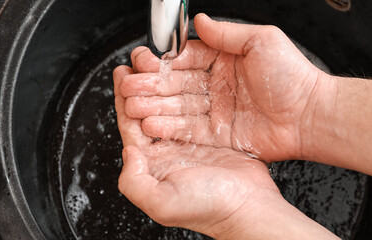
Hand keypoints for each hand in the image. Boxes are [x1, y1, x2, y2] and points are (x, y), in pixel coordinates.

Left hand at [114, 65, 337, 238]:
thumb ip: (134, 182)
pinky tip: (185, 75)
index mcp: (152, 164)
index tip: (122, 74)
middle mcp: (169, 151)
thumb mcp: (162, 203)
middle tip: (138, 61)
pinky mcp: (212, 135)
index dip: (123, 100)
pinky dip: (187, 90)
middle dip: (141, 85)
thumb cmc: (209, 209)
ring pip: (171, 105)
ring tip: (158, 62)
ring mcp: (190, 141)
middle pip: (148, 111)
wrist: (248, 207)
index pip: (130, 126)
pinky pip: (194, 107)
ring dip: (163, 84)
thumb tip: (129, 152)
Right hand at [120, 14, 327, 162]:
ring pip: (178, 107)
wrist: (311, 115)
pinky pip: (189, 131)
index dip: (163, 62)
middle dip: (151, 86)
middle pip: (176, 85)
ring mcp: (216, 111)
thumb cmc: (293, 76)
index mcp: (223, 61)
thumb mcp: (262, 41)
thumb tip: (198, 20)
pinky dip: (169, 128)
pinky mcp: (218, 135)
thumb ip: (227, 33)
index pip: (185, 59)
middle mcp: (216, 86)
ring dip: (153, 107)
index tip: (144, 63)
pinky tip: (151, 124)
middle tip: (129, 86)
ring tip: (132, 106)